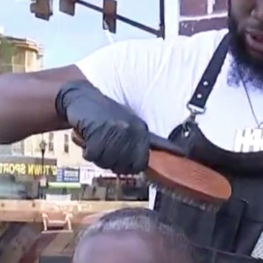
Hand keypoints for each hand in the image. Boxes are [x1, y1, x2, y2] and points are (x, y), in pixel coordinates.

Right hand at [55, 80, 183, 173]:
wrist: (80, 96)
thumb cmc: (102, 113)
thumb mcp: (126, 123)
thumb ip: (140, 141)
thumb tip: (171, 153)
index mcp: (140, 129)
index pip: (155, 148)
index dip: (158, 156)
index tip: (181, 154)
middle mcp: (132, 131)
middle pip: (128, 166)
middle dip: (114, 164)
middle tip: (104, 151)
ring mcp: (116, 133)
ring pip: (108, 163)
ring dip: (97, 156)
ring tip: (94, 140)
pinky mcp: (99, 134)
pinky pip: (93, 156)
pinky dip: (86, 150)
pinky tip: (86, 137)